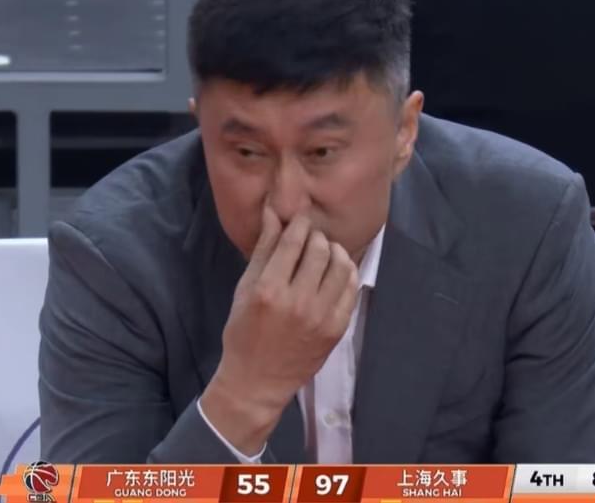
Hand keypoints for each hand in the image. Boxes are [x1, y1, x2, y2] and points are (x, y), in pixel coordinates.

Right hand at [200, 204, 358, 454]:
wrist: (257, 381)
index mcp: (269, 290)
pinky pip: (351, 289)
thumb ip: (263, 250)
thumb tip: (273, 212)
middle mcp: (298, 302)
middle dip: (316, 237)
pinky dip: (347, 273)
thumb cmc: (243, 332)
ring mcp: (321, 317)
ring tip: (325, 253)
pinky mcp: (337, 329)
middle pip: (320, 250)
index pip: (293, 242)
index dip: (299, 224)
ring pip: (341, 266)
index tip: (299, 219)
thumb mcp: (244, 289)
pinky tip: (337, 271)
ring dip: (335, 251)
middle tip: (310, 238)